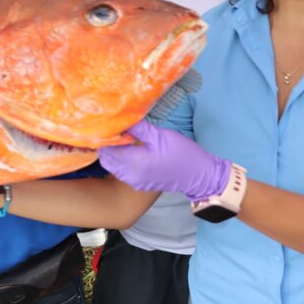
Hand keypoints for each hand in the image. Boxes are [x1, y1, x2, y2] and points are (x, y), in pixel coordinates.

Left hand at [98, 121, 230, 200]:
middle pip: (106, 158)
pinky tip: (127, 150)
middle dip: (105, 144)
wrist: (198, 175)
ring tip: (119, 138)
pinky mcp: (138, 184)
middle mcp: (130, 175)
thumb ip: (138, 128)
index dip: (105, 135)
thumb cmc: (181, 153)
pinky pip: (120, 172)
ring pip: (111, 166)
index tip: (107, 124)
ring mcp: (133, 182)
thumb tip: (120, 118)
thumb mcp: (160, 135)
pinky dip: (118, 161)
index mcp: (134, 162)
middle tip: (112, 129)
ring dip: (111, 153)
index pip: (107, 148)